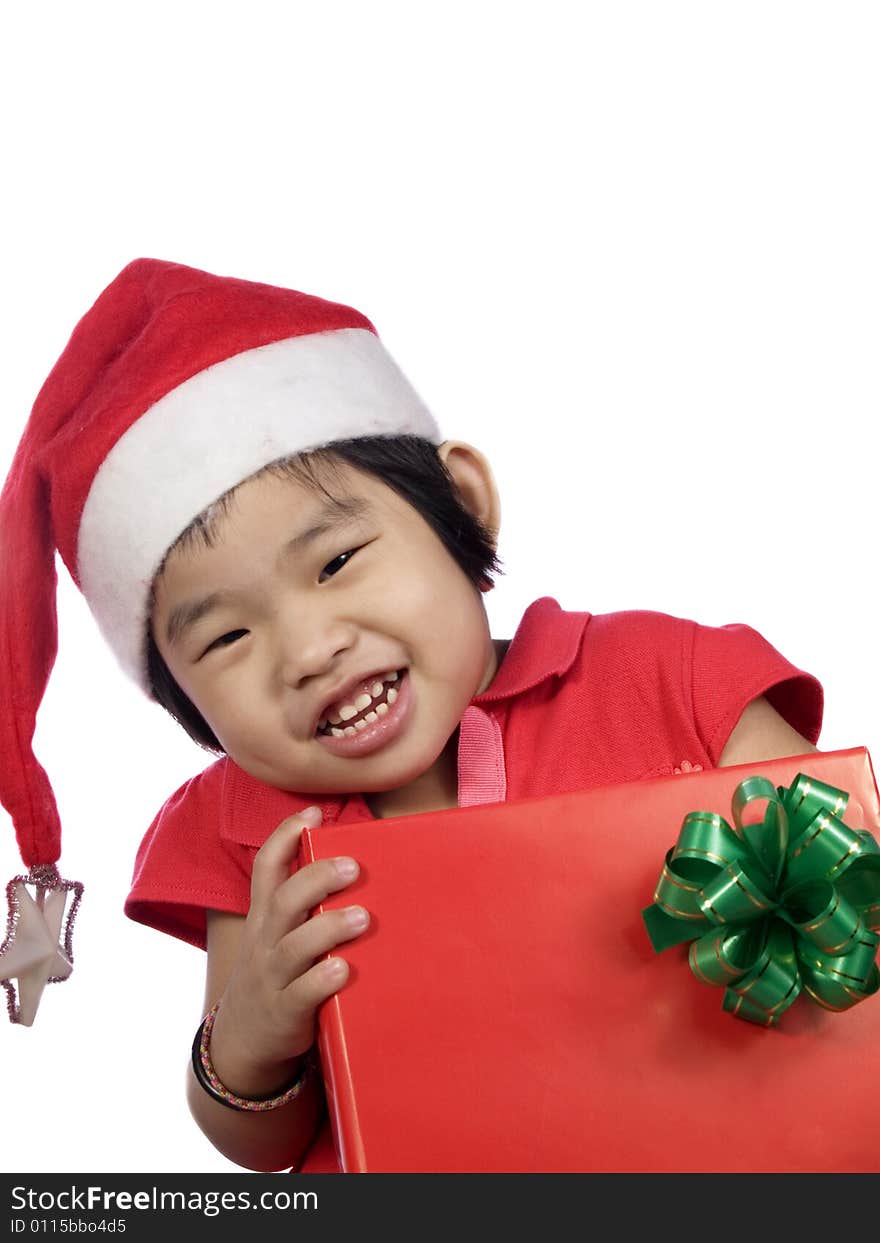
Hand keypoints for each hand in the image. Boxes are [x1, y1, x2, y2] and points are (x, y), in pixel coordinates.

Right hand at [208, 806, 367, 1094]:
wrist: (244, 1043)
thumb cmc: (278, 975)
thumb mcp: (279, 936)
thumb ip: (307, 906)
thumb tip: (360, 865)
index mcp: (265, 917)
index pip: (266, 868)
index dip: (285, 836)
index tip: (313, 812)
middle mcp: (265, 942)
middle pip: (284, 901)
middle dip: (317, 878)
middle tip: (353, 867)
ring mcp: (272, 978)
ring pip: (294, 946)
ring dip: (329, 927)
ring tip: (362, 917)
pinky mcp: (284, 1013)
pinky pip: (300, 995)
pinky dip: (321, 980)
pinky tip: (343, 969)